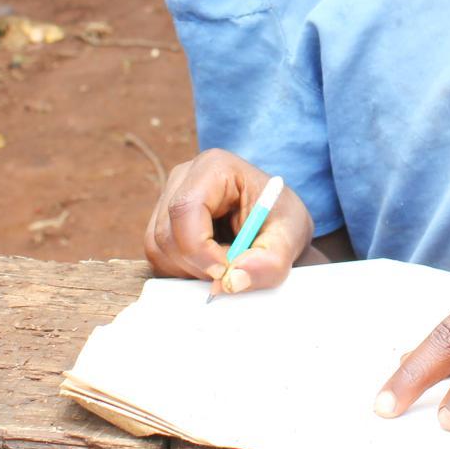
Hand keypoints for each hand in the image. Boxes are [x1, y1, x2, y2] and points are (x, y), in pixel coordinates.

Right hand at [143, 149, 312, 294]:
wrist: (274, 224)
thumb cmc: (280, 219)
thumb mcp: (291, 237)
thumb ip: (270, 261)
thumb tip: (233, 280)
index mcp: (214, 167)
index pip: (186, 208)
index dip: (199, 247)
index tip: (224, 272)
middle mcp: (183, 178)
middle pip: (167, 232)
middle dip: (198, 265)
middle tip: (231, 274)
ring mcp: (167, 200)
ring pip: (158, 249)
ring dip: (191, 271)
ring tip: (226, 265)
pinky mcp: (163, 224)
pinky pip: (158, 258)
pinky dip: (184, 271)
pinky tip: (211, 265)